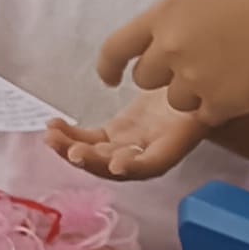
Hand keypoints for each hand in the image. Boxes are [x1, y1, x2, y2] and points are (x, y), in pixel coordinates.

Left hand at [45, 99, 208, 184]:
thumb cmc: (196, 85)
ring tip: (52, 137)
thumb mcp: (194, 86)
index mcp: (173, 144)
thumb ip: (186, 91)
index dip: (134, 167)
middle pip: (118, 166)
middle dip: (93, 161)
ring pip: (98, 156)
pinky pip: (90, 141)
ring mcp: (129, 145)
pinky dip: (71, 136)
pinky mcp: (116, 135)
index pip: (152, 163)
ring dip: (72, 149)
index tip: (117, 165)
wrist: (194, 86)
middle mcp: (148, 152)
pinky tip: (53, 127)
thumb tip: (183, 82)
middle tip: (73, 151)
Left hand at [95, 0, 248, 128]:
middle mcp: (170, 47)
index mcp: (163, 15)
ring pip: (176, 101)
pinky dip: (222, 104)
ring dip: (196, 91)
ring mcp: (192, 78)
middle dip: (165, 76)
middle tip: (201, 60)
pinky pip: (205, 114)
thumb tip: (156, 42)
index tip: (109, 78)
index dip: (109, 66)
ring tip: (232, 66)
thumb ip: (173, 21)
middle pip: (145, 79)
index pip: (115, 47)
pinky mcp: (216, 104)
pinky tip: (244, 81)